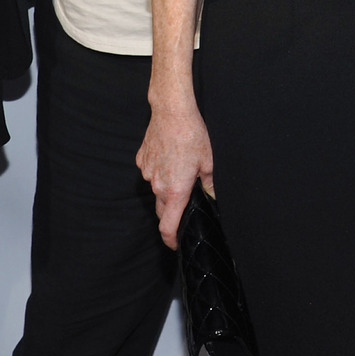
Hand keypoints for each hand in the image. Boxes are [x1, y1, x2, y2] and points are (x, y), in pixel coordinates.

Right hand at [137, 99, 214, 249]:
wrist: (171, 111)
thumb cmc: (192, 135)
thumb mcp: (208, 161)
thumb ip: (210, 184)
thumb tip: (212, 196)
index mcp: (175, 191)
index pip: (167, 227)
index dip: (171, 240)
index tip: (176, 244)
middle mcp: (158, 185)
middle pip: (162, 209)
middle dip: (173, 211)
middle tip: (186, 201)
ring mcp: (147, 172)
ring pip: (157, 189)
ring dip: (167, 187)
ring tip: (180, 169)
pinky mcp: (142, 160)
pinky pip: (151, 173)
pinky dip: (159, 171)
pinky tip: (169, 157)